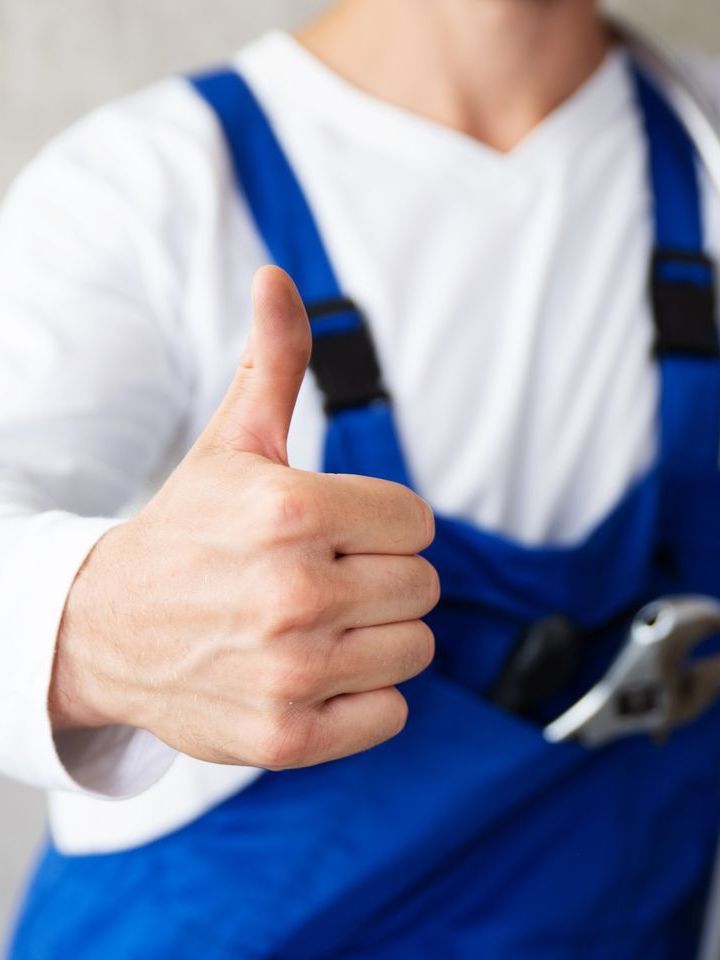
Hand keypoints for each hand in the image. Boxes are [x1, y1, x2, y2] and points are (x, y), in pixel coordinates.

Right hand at [50, 267, 438, 769]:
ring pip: (414, 649)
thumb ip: (274, 361)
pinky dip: (363, 697)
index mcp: (291, 511)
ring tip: (314, 625)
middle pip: (423, 586)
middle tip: (321, 578)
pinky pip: (390, 714)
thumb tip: (278, 276)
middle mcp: (293, 594)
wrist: (107, 629)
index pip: (417, 522)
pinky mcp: (286, 737)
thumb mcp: (230, 443)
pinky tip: (312, 672)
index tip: (338, 532)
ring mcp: (290, 673)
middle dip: (380, 578)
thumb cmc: (186, 530)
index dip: (383, 525)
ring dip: (375, 636)